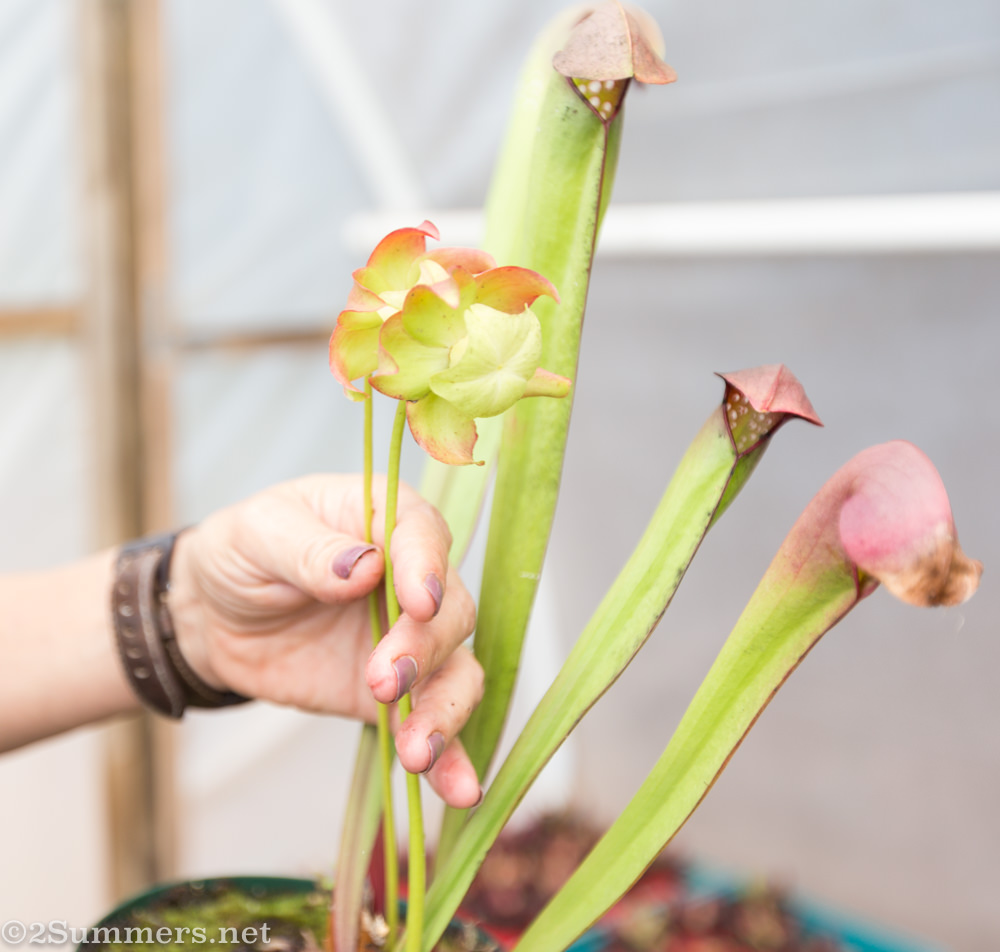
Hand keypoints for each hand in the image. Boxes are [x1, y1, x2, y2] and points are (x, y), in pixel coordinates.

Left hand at [168, 474, 482, 808]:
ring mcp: (409, 640)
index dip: (427, 566)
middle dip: (425, 648)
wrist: (211, 617)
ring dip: (446, 710)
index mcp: (382, 520)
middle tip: (384, 679)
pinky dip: (451, 757)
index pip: (422, 534)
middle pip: (450, 610)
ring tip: (416, 750)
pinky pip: (433, 723)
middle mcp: (410, 579)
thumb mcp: (257, 534)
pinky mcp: (394, 694)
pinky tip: (458, 790)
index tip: (417, 602)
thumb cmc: (240, 553)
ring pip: (456, 670)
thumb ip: (308, 549)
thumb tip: (363, 567)